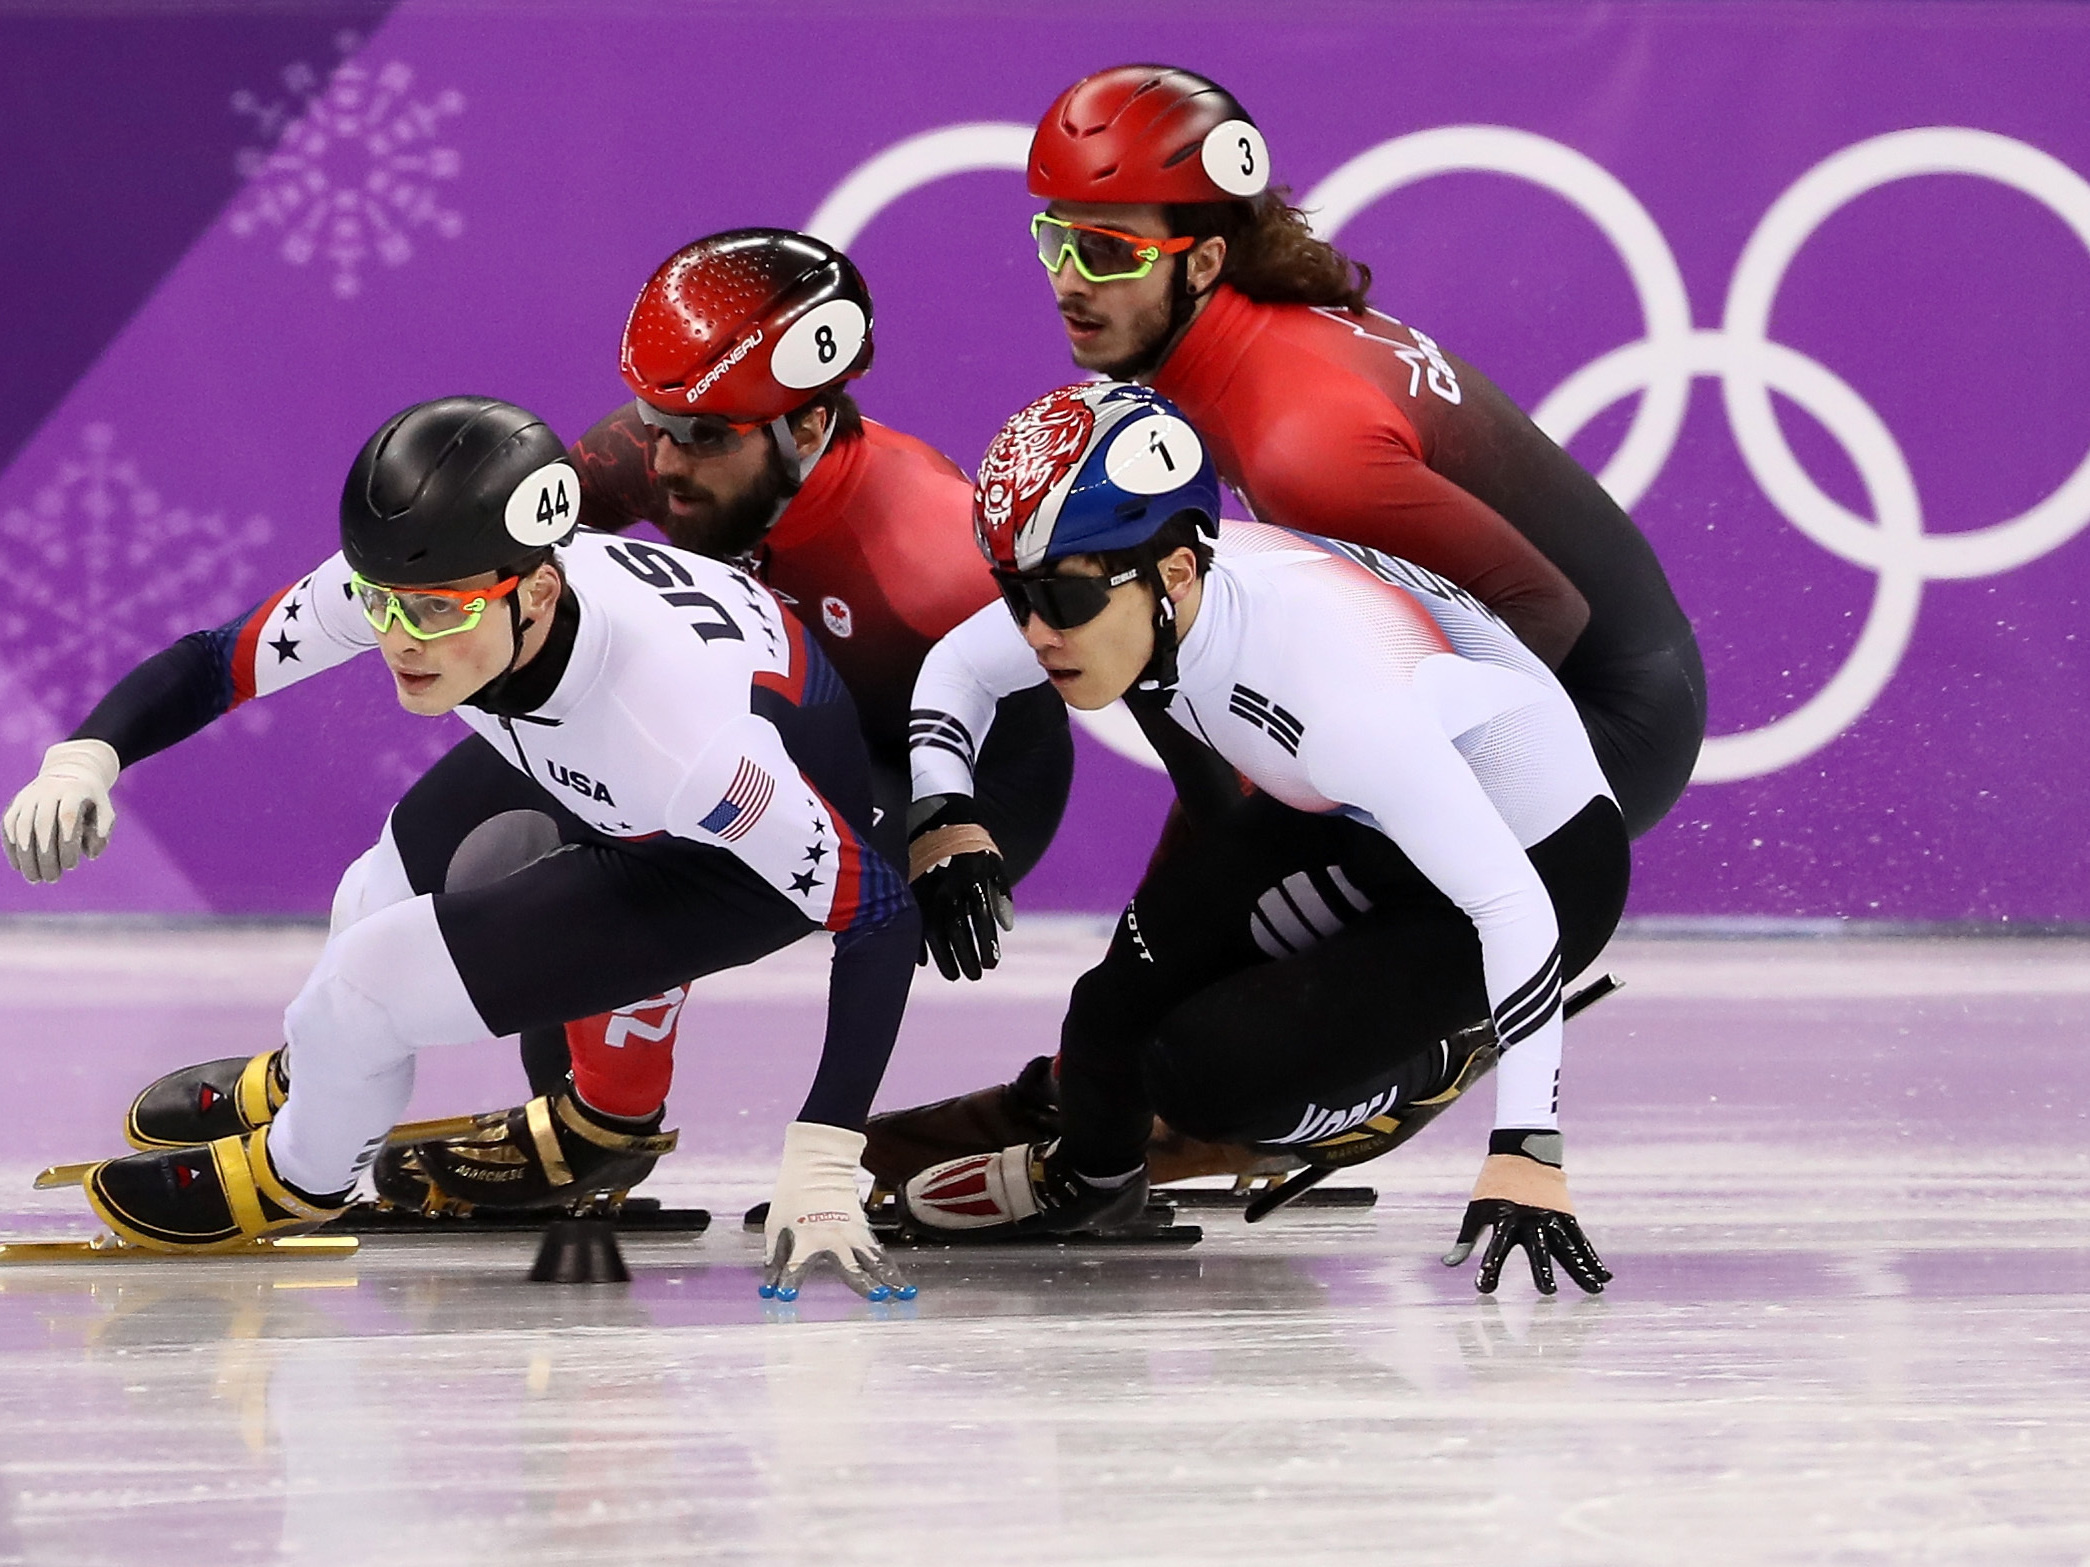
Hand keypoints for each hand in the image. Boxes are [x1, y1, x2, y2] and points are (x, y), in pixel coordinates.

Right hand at [4, 740, 119, 884]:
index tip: (72, 866)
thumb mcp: (104, 808)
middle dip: (45, 856)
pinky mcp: (17, 803)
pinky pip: (9, 825)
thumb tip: (91, 854)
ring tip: (34, 878)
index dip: (67, 844)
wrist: (69, 771)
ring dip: (25, 856)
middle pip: (42, 825)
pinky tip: (18, 866)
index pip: (67, 818)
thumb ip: (104, 829)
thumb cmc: (90, 799)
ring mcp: (29, 796)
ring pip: (21, 827)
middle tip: (51, 879)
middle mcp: (48, 791)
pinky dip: (11, 847)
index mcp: (74, 791)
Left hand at [761, 1121, 915, 1302]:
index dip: (788, 1282)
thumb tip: (769, 1286)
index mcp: (806, 1237)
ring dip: (889, 1278)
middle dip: (864, 1283)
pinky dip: (889, 1269)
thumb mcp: (776, 1225)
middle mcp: (833, 1238)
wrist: (819, 1165)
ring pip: (874, 1260)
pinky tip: (901, 1284)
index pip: (795, 1266)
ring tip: (902, 1294)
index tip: (784, 1298)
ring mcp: (852, 1233)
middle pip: (852, 1265)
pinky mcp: (862, 1230)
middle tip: (877, 1298)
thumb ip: (774, 1257)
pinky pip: (878, 1254)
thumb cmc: (793, 1195)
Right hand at [908, 797, 1013, 982]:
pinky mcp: (913, 890)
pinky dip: (918, 943)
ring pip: (934, 931)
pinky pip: (914, 922)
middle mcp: (950, 887)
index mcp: (973, 881)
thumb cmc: (975, 848)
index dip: (986, 944)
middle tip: (975, 976)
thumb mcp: (994, 865)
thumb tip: (1006, 928)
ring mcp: (929, 890)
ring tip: (954, 976)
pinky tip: (923, 962)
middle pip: (957, 930)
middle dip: (966, 956)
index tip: (991, 964)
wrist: (942, 821)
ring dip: (944, 957)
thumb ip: (1002, 895)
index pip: (981, 919)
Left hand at [1440, 1135, 1610, 1295]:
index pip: (1495, 1246)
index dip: (1489, 1266)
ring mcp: (1552, 1216)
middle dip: (1542, 1269)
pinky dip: (1593, 1259)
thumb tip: (1449, 1264)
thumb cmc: (1495, 1186)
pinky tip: (1604, 1278)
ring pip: (1568, 1246)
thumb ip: (1466, 1239)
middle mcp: (1530, 1218)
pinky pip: (1582, 1240)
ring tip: (1594, 1291)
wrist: (1523, 1152)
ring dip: (1581, 1269)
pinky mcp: (1566, 1215)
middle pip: (1538, 1247)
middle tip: (1547, 1292)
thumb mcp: (1476, 1208)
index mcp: (1504, 1217)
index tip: (1484, 1288)